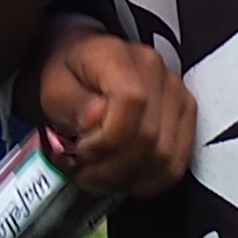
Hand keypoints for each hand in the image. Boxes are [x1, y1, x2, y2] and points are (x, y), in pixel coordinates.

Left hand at [34, 22, 192, 196]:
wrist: (80, 69)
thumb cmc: (66, 77)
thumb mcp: (52, 87)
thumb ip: (72, 102)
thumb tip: (97, 118)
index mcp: (118, 56)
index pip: (131, 102)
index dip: (106, 139)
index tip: (81, 151)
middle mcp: (155, 70)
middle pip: (149, 137)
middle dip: (110, 168)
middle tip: (83, 172)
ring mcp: (176, 92)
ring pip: (165, 157)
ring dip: (127, 178)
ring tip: (99, 175)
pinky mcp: (185, 114)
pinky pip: (177, 163)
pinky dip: (149, 181)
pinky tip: (124, 177)